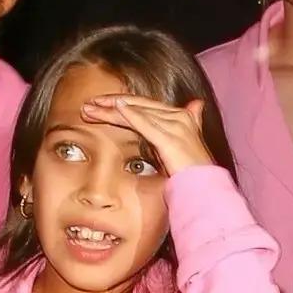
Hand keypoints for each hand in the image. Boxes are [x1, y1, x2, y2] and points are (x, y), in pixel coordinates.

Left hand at [81, 94, 213, 176]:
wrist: (205, 188)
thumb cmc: (192, 174)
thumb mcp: (179, 149)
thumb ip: (174, 132)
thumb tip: (189, 110)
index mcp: (180, 117)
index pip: (145, 106)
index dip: (121, 105)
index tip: (99, 106)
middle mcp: (178, 117)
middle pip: (138, 105)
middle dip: (110, 104)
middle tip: (87, 105)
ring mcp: (175, 125)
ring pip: (136, 112)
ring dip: (110, 110)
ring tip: (90, 109)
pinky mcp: (170, 138)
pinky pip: (145, 123)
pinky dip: (129, 114)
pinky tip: (114, 108)